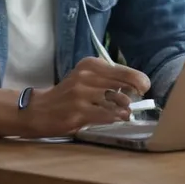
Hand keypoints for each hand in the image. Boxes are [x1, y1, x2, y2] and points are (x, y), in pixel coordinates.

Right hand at [22, 57, 151, 136]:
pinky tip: (118, 118)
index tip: (145, 86)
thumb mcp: (85, 79)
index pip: (121, 70)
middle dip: (136, 93)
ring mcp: (81, 94)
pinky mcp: (78, 111)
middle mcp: (86, 76)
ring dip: (126, 108)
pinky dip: (116, 117)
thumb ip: (107, 80)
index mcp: (89, 65)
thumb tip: (136, 87)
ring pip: (116, 100)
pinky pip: (106, 115)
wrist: (40, 110)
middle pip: (122, 83)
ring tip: (127, 112)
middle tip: (139, 100)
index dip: (138, 79)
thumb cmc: (68, 95)